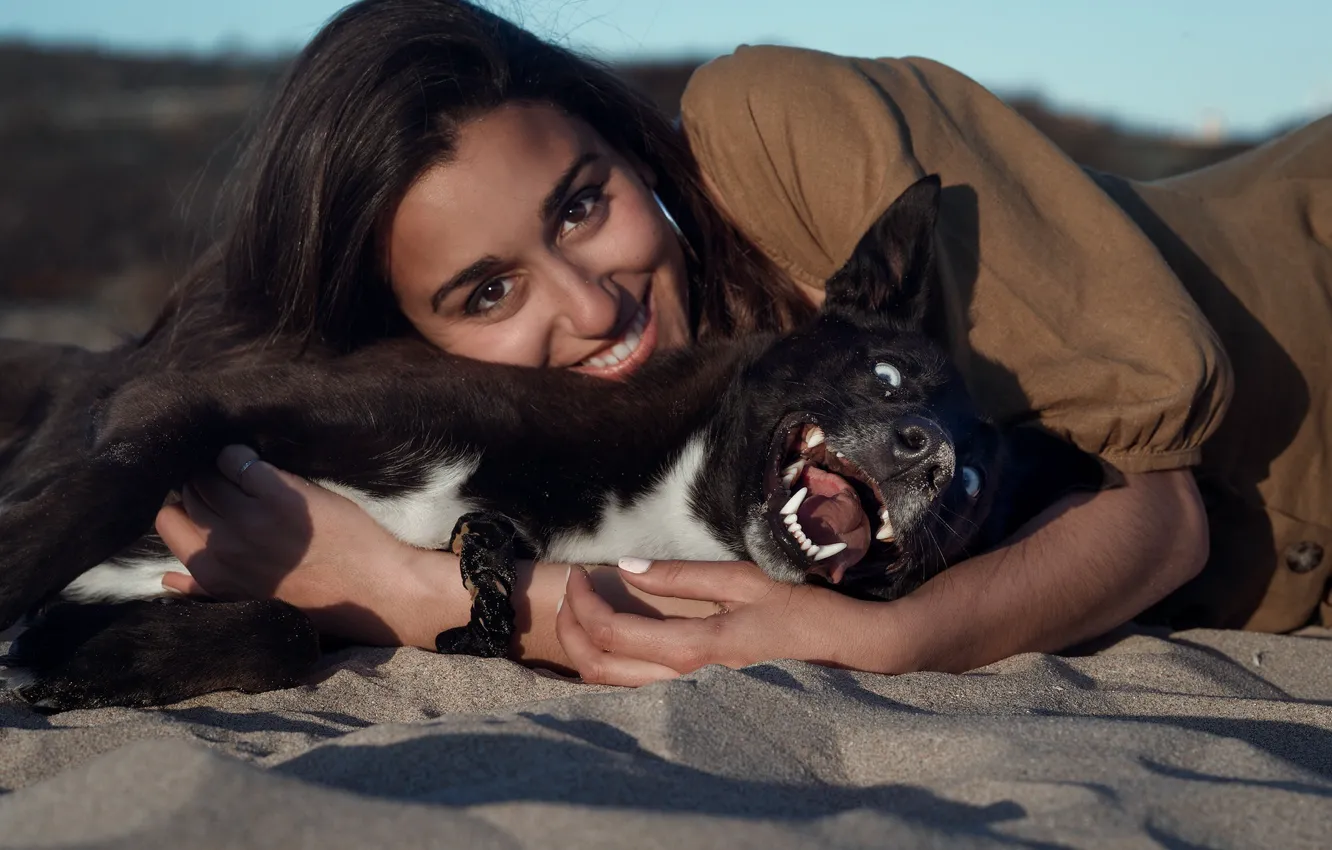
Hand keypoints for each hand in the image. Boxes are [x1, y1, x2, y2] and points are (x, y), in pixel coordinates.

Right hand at [156, 445, 449, 644]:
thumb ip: (205, 588)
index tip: (205, 499)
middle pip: (188, 493)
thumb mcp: (251, 601)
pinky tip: (254, 460)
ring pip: (208, 474)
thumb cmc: (317, 597)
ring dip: (220, 466)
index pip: (167, 522)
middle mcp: (222, 546)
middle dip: (203, 483)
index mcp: (212, 573)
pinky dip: (240, 454)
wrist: (373, 590)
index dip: (184, 505)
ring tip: (243, 470)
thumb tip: (167, 578)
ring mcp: (249, 518)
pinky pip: (238, 459)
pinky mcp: (280, 495)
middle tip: (229, 481)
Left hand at [554, 559, 898, 685]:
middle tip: (571, 591)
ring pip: (611, 685)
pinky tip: (614, 633)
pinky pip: (633, 687)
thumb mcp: (743, 580)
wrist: (846, 652)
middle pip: (599, 668)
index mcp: (695, 649)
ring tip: (584, 608)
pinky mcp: (696, 696)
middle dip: (571, 628)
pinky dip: (610, 661)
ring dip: (585, 647)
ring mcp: (690, 695)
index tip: (578, 574)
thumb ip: (681, 576)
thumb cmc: (799, 609)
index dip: (583, 604)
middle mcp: (685, 682)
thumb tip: (625, 566)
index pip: (613, 634)